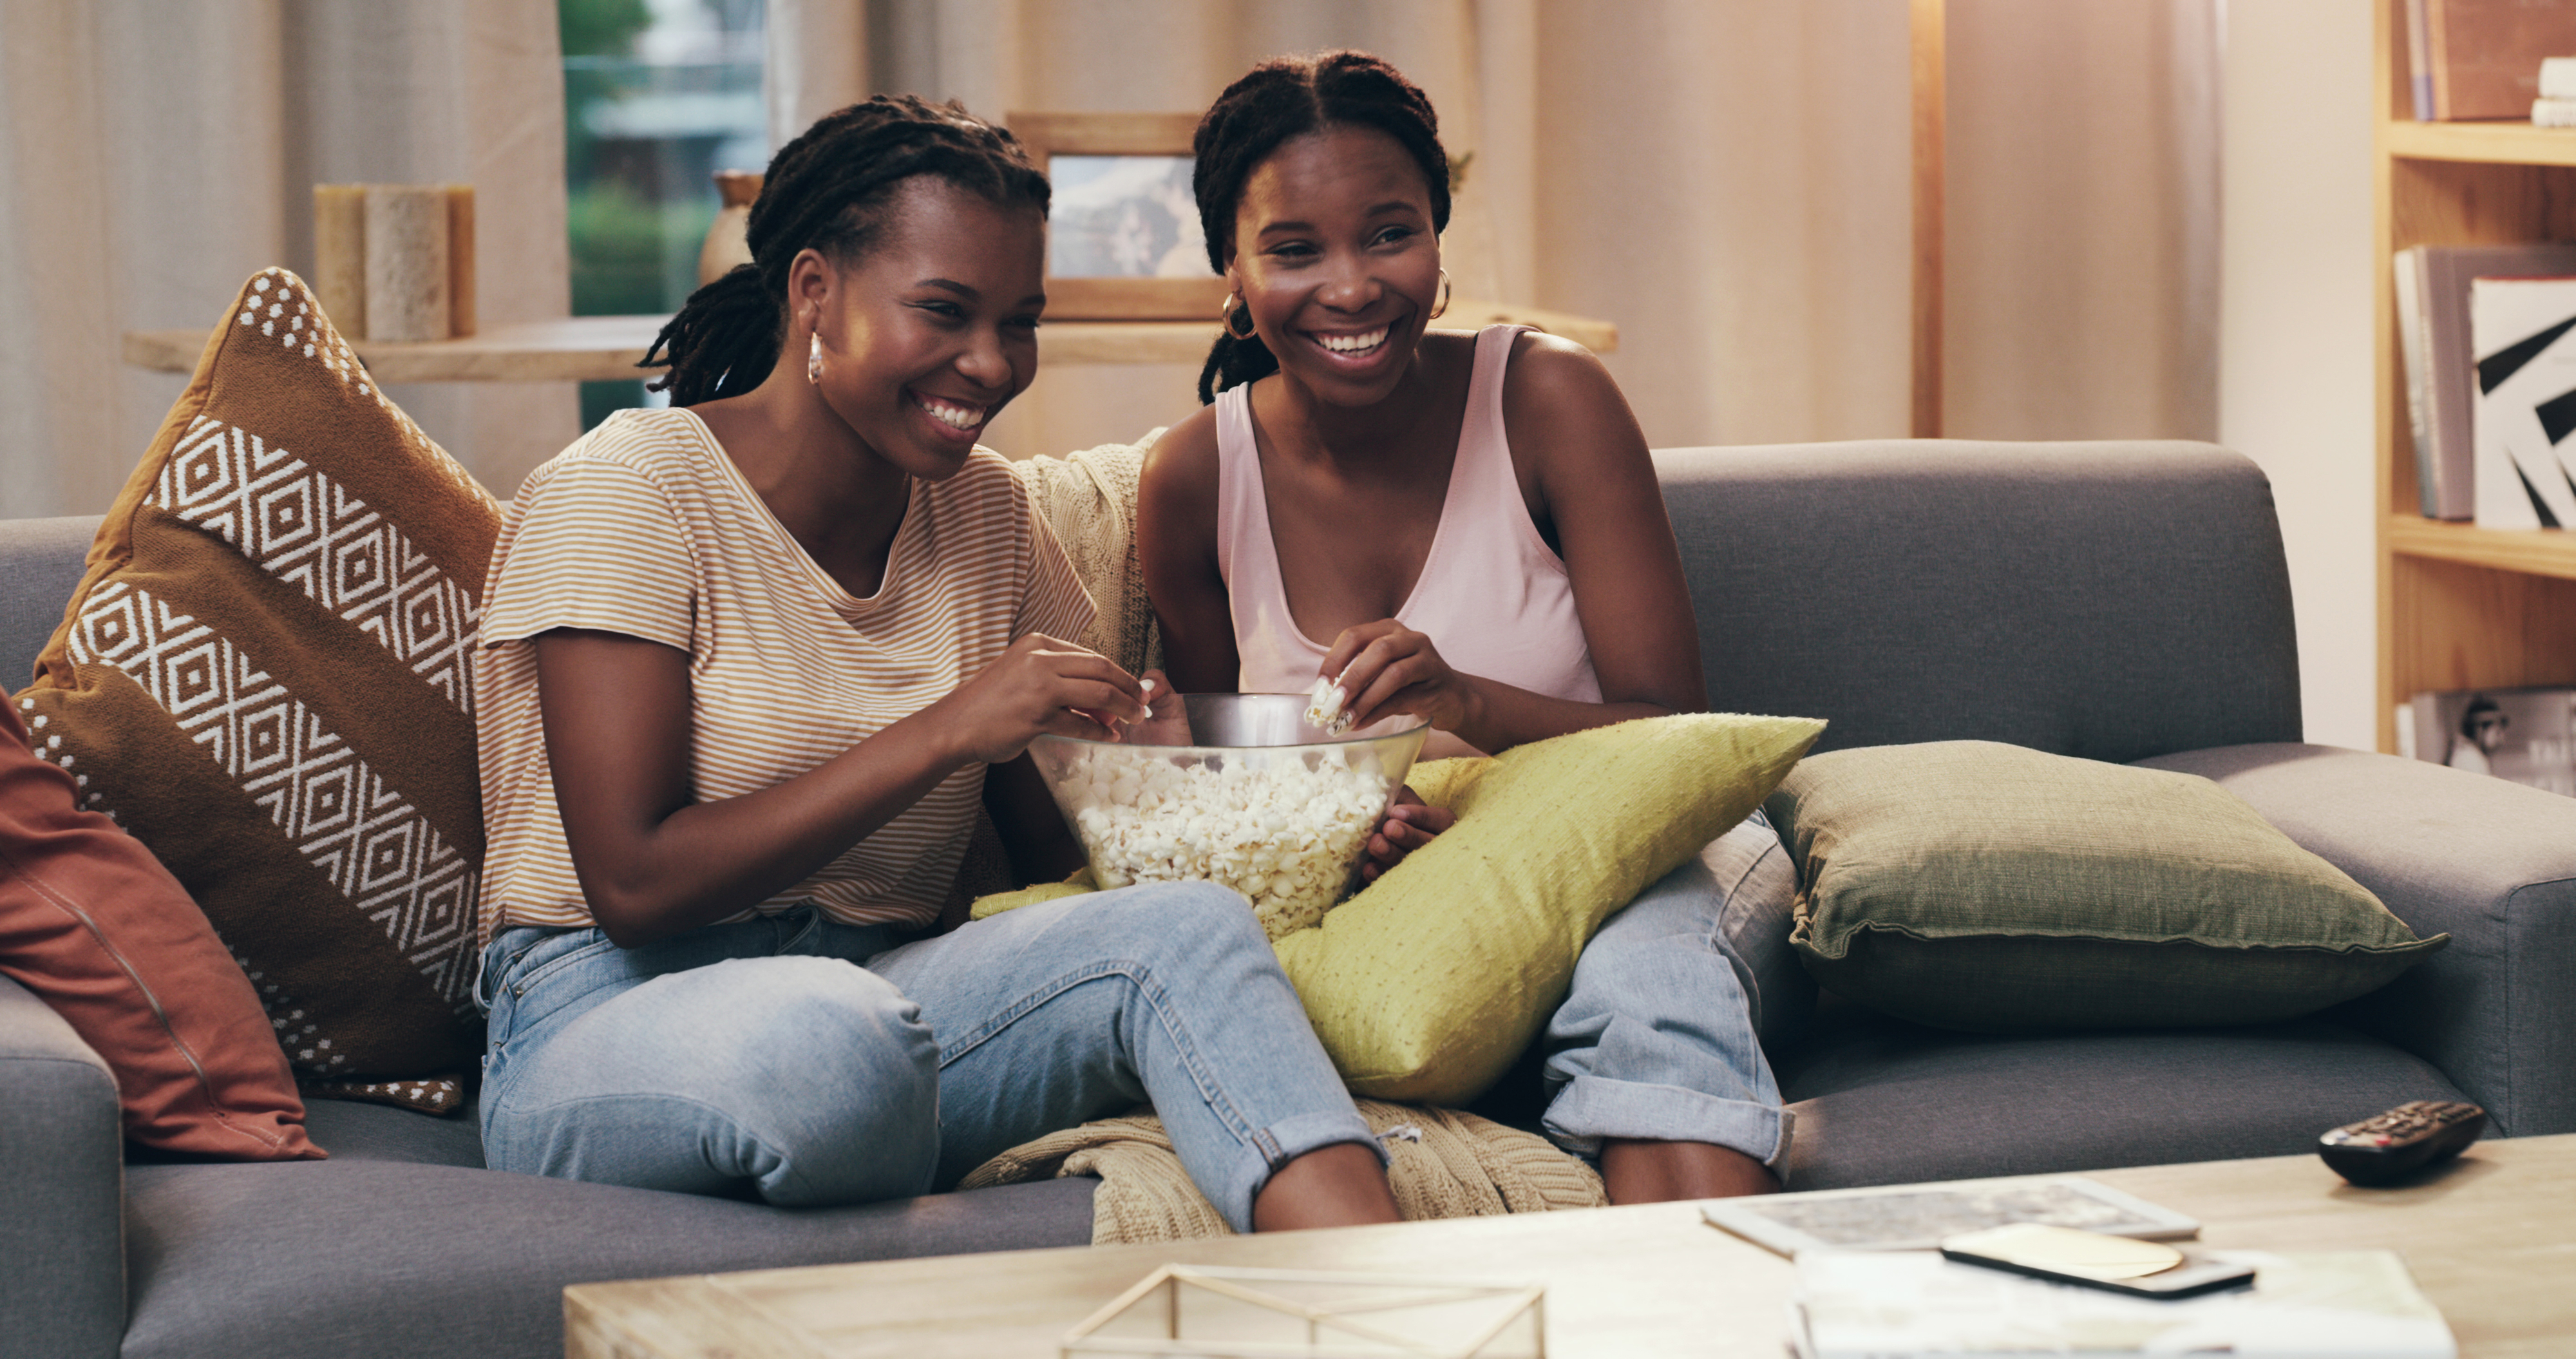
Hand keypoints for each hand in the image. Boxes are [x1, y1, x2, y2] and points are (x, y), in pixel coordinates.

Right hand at [932, 633, 1148, 765]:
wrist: (954, 725)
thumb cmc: (988, 703)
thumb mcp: (1022, 674)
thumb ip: (1056, 677)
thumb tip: (1098, 695)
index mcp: (1038, 643)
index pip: (1091, 655)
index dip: (1118, 673)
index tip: (1134, 688)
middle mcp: (1040, 659)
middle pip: (1102, 669)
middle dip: (1129, 687)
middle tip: (1145, 703)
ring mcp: (1039, 686)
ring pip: (1098, 694)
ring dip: (1123, 709)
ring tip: (1136, 720)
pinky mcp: (1037, 715)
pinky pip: (1080, 723)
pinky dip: (1099, 732)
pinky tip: (1108, 738)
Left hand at [1319, 620, 1480, 733]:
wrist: (1451, 699)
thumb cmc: (1408, 687)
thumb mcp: (1379, 678)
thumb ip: (1356, 683)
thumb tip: (1324, 703)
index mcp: (1387, 629)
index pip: (1354, 636)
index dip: (1333, 661)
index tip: (1319, 688)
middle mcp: (1408, 637)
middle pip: (1377, 650)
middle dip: (1351, 678)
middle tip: (1331, 704)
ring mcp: (1426, 657)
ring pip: (1394, 673)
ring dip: (1366, 698)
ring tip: (1346, 718)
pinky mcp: (1437, 681)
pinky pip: (1405, 696)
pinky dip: (1379, 712)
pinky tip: (1361, 723)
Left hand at [1357, 786, 1456, 882]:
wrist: (1369, 834)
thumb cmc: (1388, 811)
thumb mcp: (1397, 797)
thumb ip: (1398, 797)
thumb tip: (1390, 805)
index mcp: (1439, 825)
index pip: (1441, 820)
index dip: (1421, 816)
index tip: (1397, 812)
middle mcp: (1435, 848)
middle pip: (1428, 844)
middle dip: (1408, 836)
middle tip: (1389, 828)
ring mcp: (1419, 868)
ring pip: (1412, 864)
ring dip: (1393, 854)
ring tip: (1375, 844)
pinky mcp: (1400, 883)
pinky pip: (1393, 881)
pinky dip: (1380, 874)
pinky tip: (1368, 867)